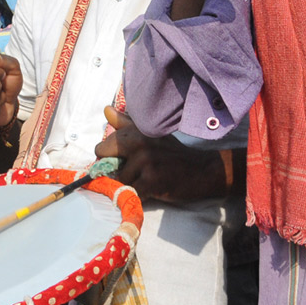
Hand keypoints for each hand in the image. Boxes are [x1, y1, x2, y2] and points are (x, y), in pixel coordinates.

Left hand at [95, 106, 230, 201]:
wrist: (202, 170)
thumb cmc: (172, 152)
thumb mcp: (149, 133)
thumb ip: (125, 123)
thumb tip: (106, 110)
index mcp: (135, 132)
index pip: (103, 148)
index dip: (109, 158)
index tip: (121, 160)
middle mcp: (139, 144)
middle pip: (107, 164)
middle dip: (115, 171)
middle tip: (132, 172)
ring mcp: (145, 163)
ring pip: (120, 181)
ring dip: (130, 184)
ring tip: (146, 180)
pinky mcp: (152, 182)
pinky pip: (132, 192)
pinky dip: (138, 194)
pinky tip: (151, 189)